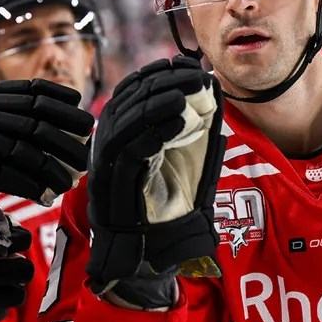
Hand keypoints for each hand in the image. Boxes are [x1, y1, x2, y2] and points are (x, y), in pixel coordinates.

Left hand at [0, 67, 93, 245]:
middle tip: (83, 167)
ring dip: (64, 120)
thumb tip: (10, 244)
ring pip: (32, 110)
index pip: (16, 171)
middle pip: (31, 138)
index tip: (59, 193)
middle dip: (62, 152)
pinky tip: (72, 100)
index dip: (42, 182)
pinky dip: (50, 93)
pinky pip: (22, 89)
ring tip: (88, 133)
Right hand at [86, 56, 225, 309]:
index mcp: (122, 138)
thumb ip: (196, 131)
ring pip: (123, 123)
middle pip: (126, 102)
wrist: (154, 259)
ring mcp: (108, 169)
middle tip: (191, 73)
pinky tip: (179, 120)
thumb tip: (213, 91)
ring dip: (156, 103)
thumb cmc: (172, 211)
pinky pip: (130, 154)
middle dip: (159, 83)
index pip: (130, 93)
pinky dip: (154, 133)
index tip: (181, 63)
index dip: (154, 74)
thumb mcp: (190, 163)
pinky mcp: (114, 189)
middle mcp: (108, 149)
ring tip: (185, 92)